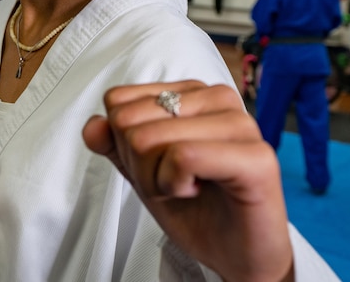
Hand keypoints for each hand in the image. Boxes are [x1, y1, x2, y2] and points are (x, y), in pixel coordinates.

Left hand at [83, 81, 292, 281]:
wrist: (237, 255)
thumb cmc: (197, 209)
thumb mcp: (143, 173)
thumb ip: (116, 145)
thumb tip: (93, 126)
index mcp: (192, 93)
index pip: (119, 102)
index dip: (124, 145)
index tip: (158, 166)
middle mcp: (218, 98)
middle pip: (129, 120)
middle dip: (139, 165)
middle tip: (174, 182)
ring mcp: (240, 123)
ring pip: (150, 138)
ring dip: (156, 179)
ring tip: (189, 188)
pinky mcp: (256, 156)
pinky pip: (183, 156)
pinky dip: (175, 184)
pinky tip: (198, 191)